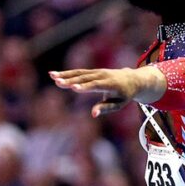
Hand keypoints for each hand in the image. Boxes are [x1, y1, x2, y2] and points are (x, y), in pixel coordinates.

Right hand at [50, 66, 165, 116]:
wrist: (133, 79)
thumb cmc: (125, 95)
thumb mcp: (119, 104)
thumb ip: (105, 108)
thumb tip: (93, 114)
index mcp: (111, 84)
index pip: (96, 85)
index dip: (84, 87)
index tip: (73, 88)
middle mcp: (103, 75)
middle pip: (84, 78)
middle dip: (70, 80)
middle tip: (57, 82)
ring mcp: (97, 72)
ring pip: (79, 73)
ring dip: (65, 75)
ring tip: (51, 76)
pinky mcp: (93, 71)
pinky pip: (79, 72)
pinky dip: (67, 73)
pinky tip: (55, 74)